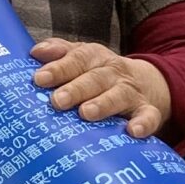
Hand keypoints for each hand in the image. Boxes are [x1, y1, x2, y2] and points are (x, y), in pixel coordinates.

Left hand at [30, 39, 172, 138]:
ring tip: (86, 113)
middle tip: (58, 100)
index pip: (77, 59)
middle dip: (76, 89)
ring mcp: (131, 92)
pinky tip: (133, 131)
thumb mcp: (83, 57)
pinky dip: (143, 123)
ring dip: (103, 104)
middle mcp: (113, 73)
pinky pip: (148, 116)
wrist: (148, 82)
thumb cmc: (100, 74)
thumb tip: (36, 52)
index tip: (40, 78)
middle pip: (95, 78)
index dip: (59, 68)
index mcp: (95, 58)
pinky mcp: (147, 110)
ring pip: (118, 96)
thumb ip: (60, 53)